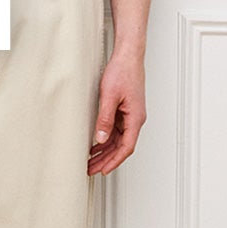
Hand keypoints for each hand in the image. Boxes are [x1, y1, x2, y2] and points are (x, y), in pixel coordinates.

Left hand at [88, 52, 145, 175]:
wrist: (128, 56)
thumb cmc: (123, 72)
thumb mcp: (109, 97)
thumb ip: (104, 119)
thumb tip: (100, 138)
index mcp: (136, 118)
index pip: (126, 147)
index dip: (115, 161)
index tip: (104, 170)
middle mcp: (135, 119)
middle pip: (121, 147)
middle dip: (106, 160)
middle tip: (91, 169)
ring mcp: (130, 115)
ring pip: (118, 140)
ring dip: (105, 151)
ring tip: (91, 161)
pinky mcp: (124, 110)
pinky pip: (115, 131)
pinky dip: (105, 139)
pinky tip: (95, 145)